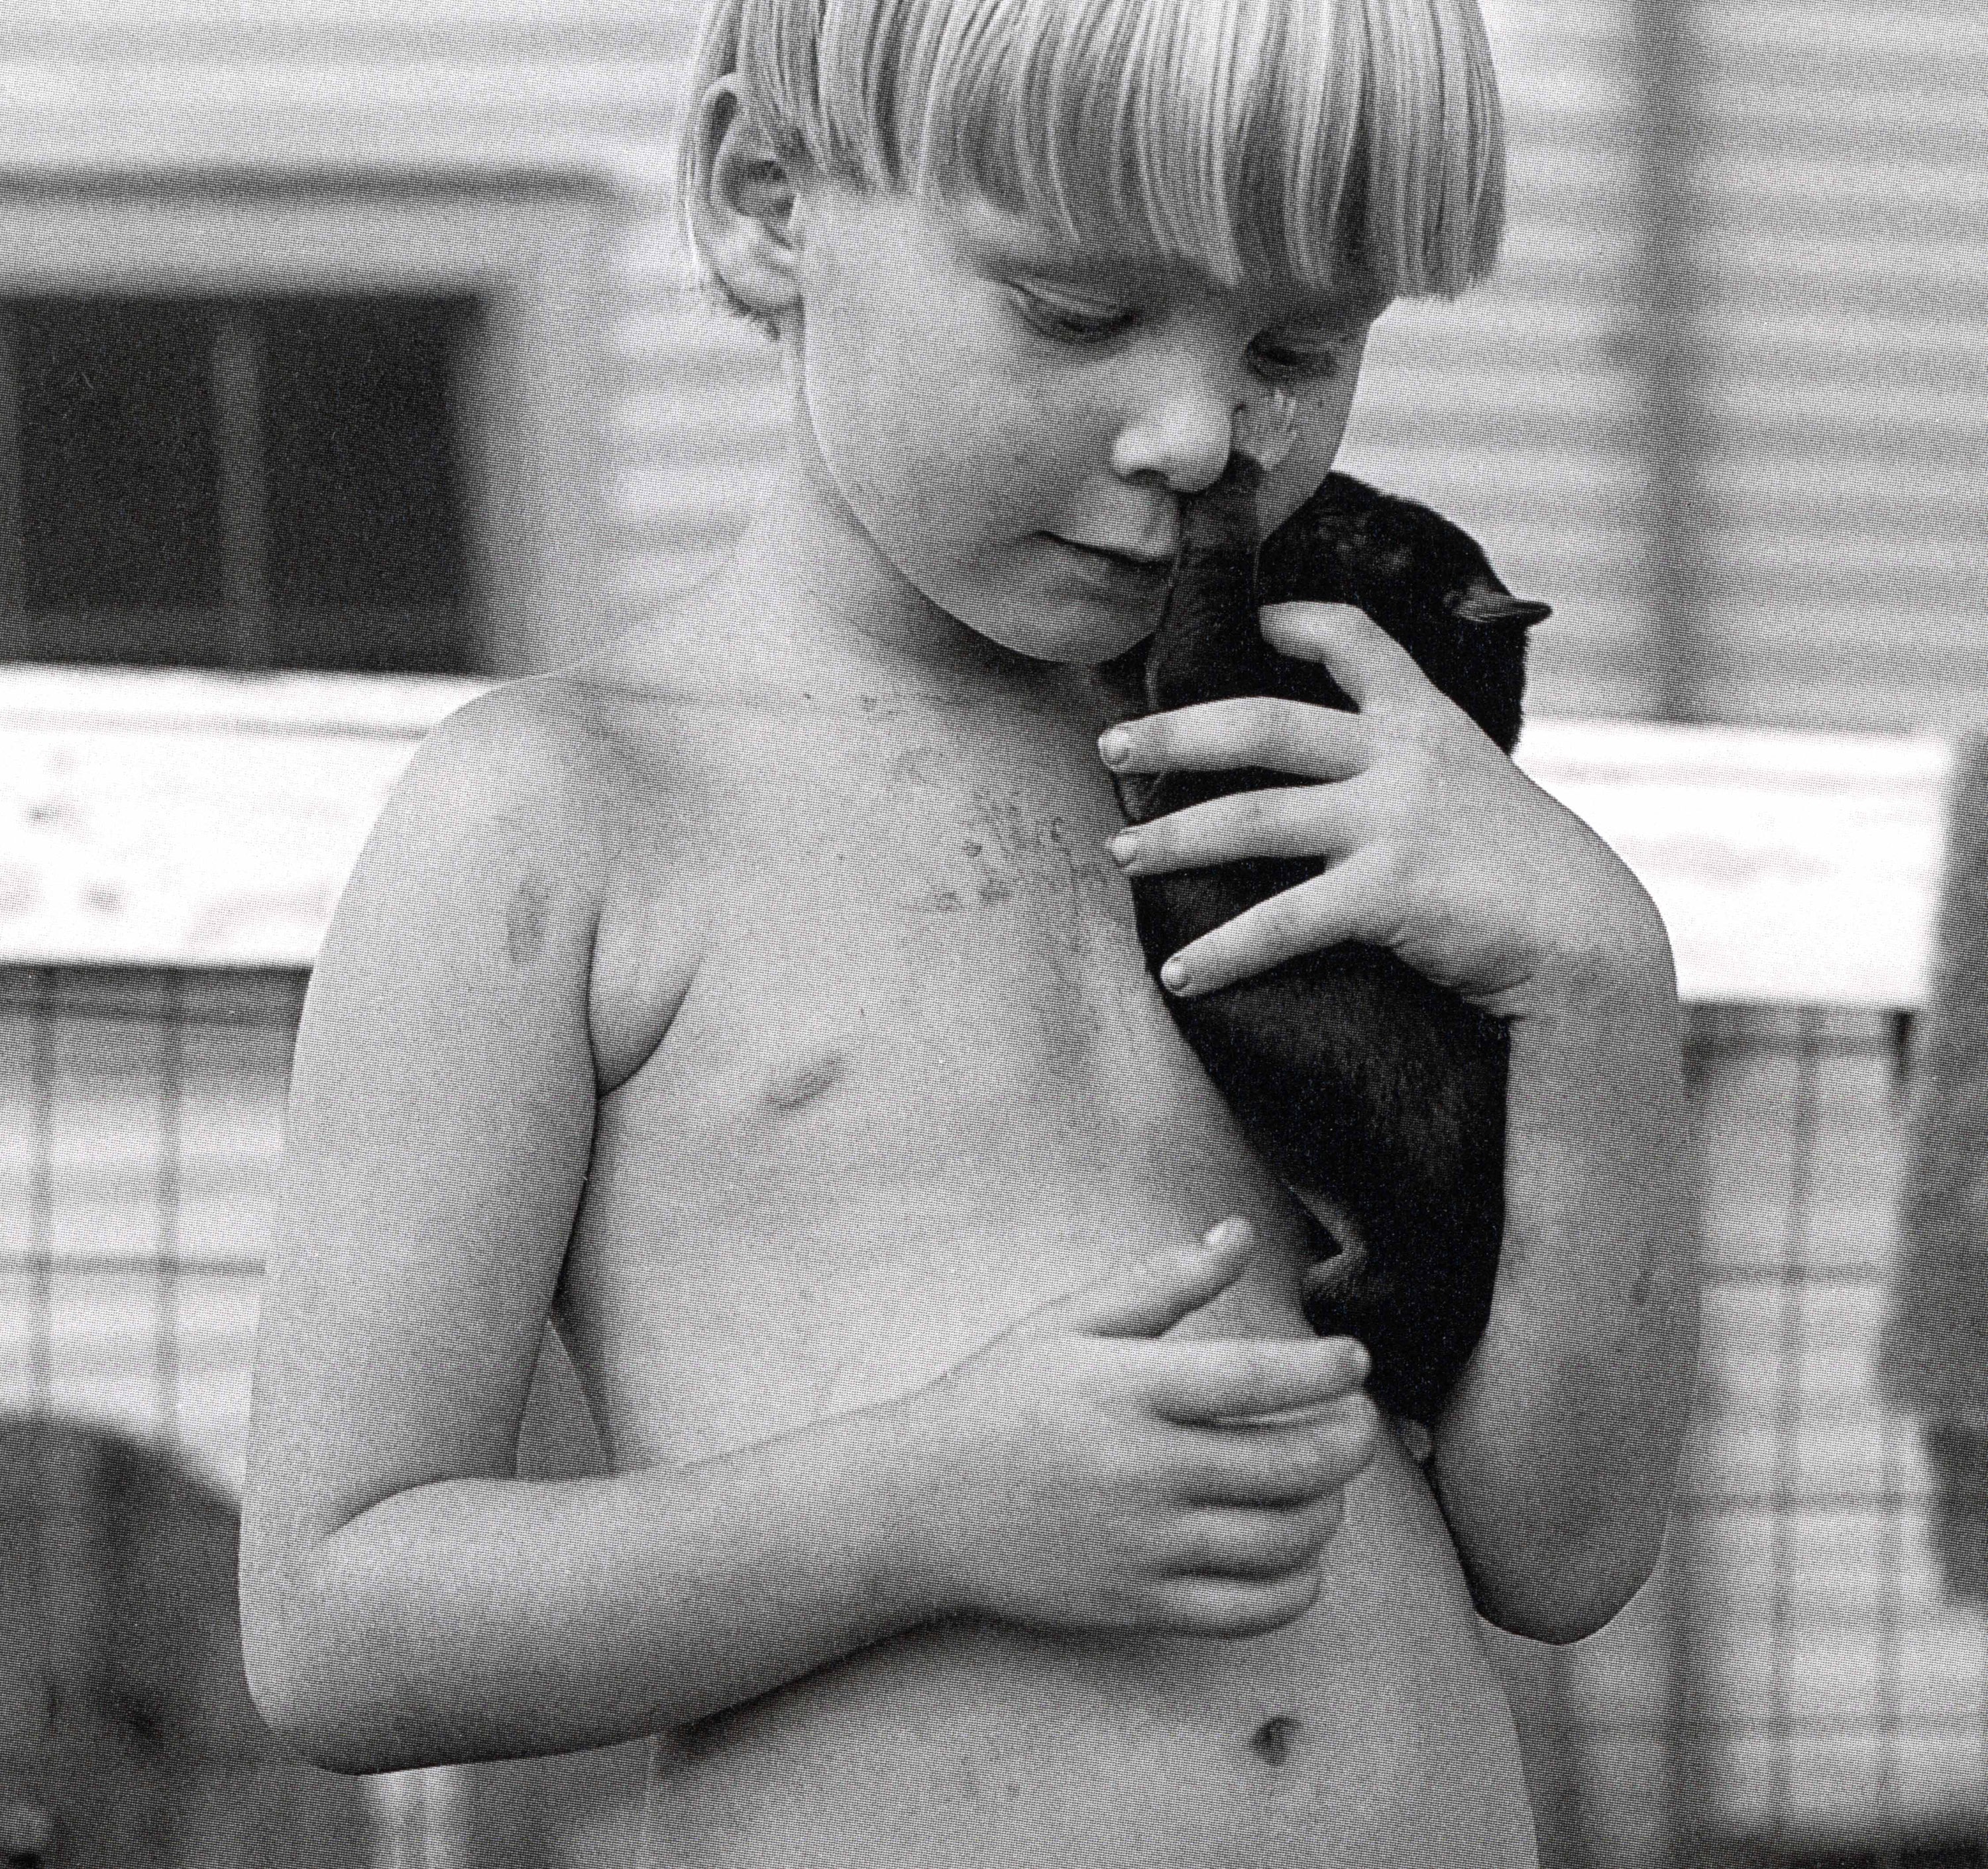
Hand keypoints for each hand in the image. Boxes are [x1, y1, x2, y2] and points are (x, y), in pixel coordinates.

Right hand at [903, 1218, 1376, 1638]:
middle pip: (1290, 1465)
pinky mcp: (1139, 1604)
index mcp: (1127, 1390)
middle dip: (1350, 1442)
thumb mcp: (1069, 1322)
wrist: (921, 1504)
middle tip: (1358, 1421)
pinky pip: (1250, 1610)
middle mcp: (1142, 1471)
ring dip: (1331, 1508)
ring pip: (1283, 1540)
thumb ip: (1162, 1281)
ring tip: (1328, 1479)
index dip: (1322, 1369)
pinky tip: (1300, 1551)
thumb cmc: (1000, 1398)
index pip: (1256, 1379)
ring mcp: (1143, 1546)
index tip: (1354, 1360)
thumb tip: (1239, 1234)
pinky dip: (1299, 1584)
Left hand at [1098, 602, 1666, 1016]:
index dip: (1290, 621)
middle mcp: (1403, 757)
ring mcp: (1395, 820)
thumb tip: (1356, 780)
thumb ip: (1417, 769)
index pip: (1352, 638)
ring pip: (1251, 816)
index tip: (1243, 621)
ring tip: (1120, 856)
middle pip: (1263, 722)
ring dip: (1173, 839)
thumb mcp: (1478, 793)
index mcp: (1425, 721)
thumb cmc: (1529, 876)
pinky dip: (1223, 950)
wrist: (1592, 943)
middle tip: (1112, 745)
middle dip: (1176, 733)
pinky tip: (1179, 974)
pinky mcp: (1390, 890)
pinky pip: (1282, 920)